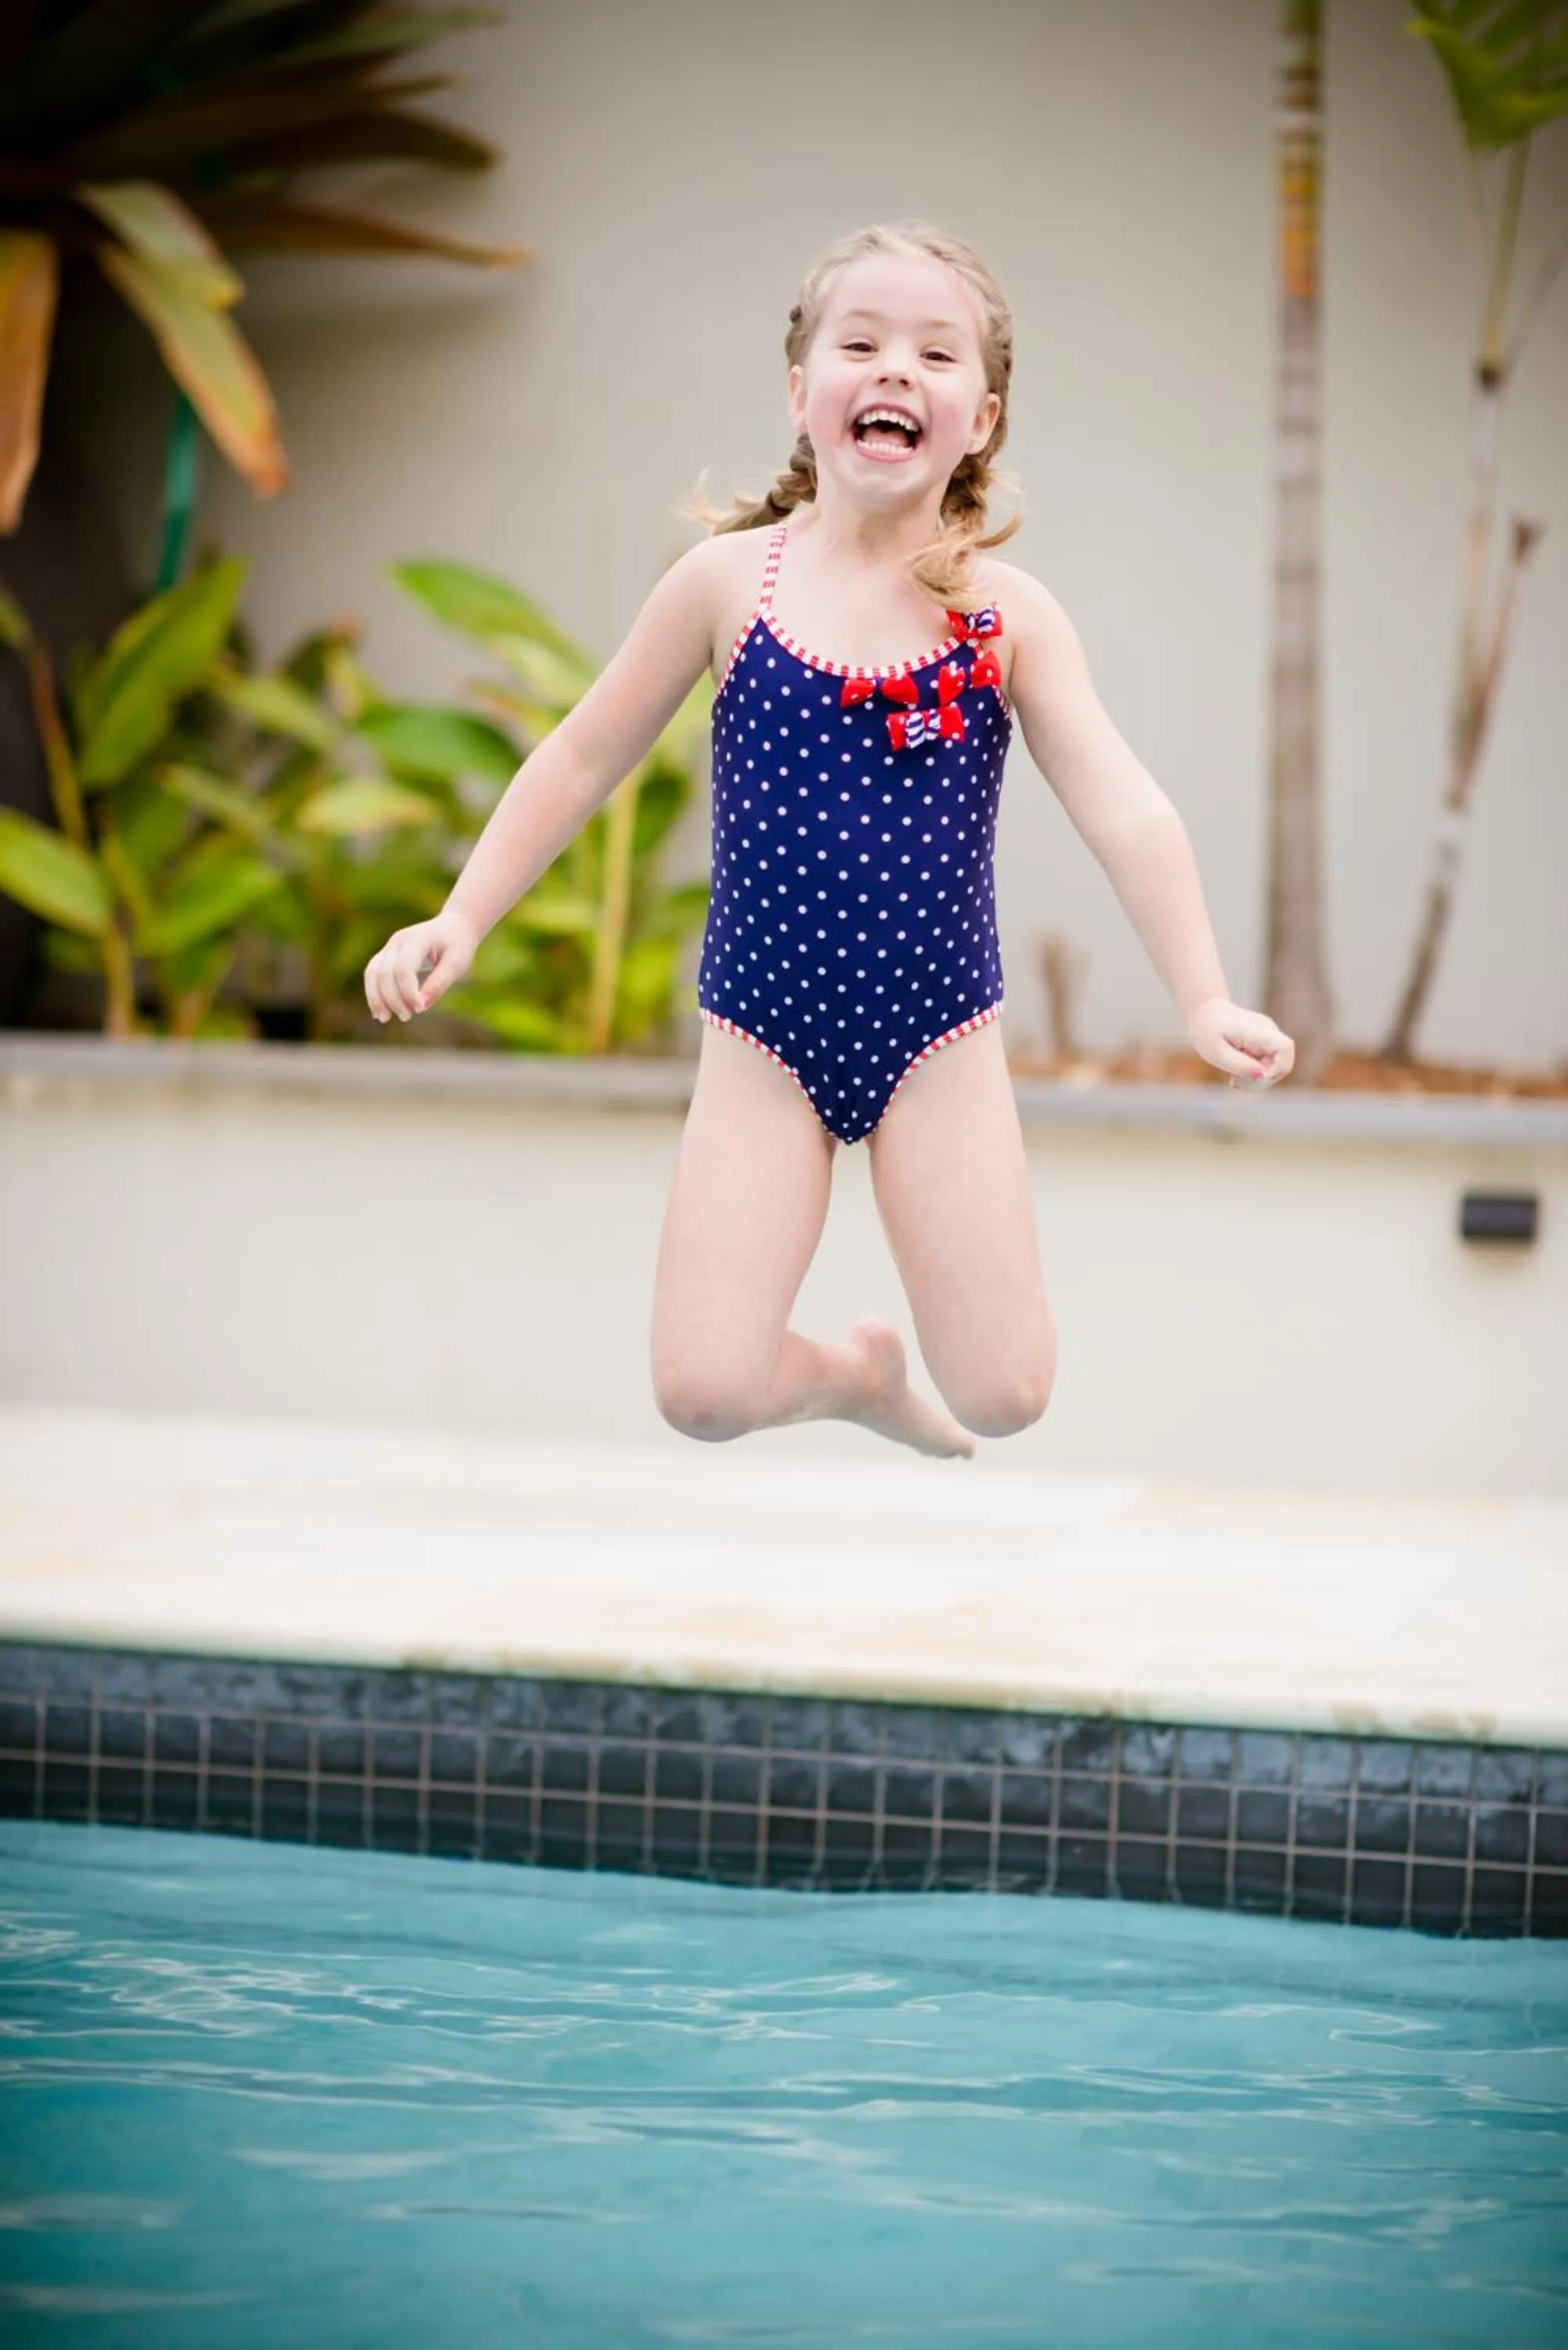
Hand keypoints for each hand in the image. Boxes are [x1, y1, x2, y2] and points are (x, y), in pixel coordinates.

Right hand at [364, 909, 477, 1023]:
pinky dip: (374, 993)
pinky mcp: (386, 956)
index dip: (408, 991)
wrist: (453, 927)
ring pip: (372, 973)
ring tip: (385, 1018)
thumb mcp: (457, 963)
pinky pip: (373, 975)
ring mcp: (389, 947)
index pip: (404, 968)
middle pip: (384, 972)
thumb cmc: (457, 945)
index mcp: (417, 938)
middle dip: (392, 998)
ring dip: (376, 997)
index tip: (420, 1009)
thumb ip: (439, 983)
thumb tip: (421, 1006)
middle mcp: (398, 941)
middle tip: (407, 1017)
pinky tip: (379, 1011)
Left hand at [1186, 995, 1294, 1088]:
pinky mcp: (1265, 1043)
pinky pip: (1267, 1065)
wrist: (1204, 1012)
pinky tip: (1236, 1074)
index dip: (1277, 1068)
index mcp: (1257, 1030)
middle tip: (1236, 1082)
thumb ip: (1241, 1065)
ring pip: (1275, 1068)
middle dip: (1262, 1080)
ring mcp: (1269, 1036)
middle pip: (1282, 1063)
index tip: (1254, 1076)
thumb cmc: (1207, 1031)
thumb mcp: (1217, 1053)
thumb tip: (1264, 1076)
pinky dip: (1254, 1074)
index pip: (1285, 1048)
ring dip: (1257, 1079)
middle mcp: (1269, 1031)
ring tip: (1234, 1078)